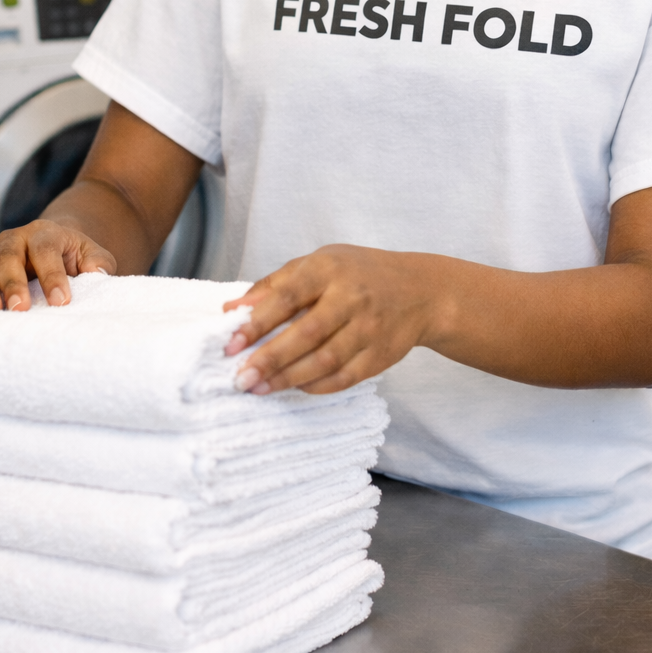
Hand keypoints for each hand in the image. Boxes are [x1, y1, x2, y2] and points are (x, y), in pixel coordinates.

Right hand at [0, 220, 116, 310]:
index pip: (45, 250)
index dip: (52, 275)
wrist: (56, 249)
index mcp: (44, 233)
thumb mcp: (93, 256)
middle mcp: (14, 240)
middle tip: (20, 308)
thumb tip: (97, 275)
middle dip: (13, 282)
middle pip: (7, 255)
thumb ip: (99, 263)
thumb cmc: (75, 258)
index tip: (61, 301)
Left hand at [223, 244, 441, 394]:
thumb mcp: (319, 264)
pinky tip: (294, 387)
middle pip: (306, 333)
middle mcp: (352, 297)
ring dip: (288, 378)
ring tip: (259, 389)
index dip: (258, 322)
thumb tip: (234, 310)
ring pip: (325, 360)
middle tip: (240, 378)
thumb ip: (276, 284)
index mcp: (330, 269)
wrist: (420, 291)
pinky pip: (345, 377)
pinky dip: (316, 386)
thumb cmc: (359, 274)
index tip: (230, 344)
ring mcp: (370, 328)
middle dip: (269, 359)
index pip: (288, 295)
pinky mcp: (381, 355)